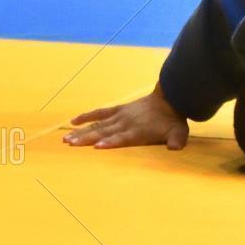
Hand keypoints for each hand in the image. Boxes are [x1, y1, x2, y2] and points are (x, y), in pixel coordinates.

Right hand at [64, 83, 187, 150]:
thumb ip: (176, 140)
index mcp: (138, 131)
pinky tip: (74, 121)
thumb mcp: (178, 132)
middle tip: (71, 144)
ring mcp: (120, 115)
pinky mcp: (118, 109)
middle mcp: (126, 123)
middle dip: (87, 138)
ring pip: (98, 124)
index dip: (110, 142)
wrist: (171, 97)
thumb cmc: (173, 120)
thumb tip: (176, 147)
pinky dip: (87, 116)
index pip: (122, 138)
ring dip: (82, 132)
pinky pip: (100, 112)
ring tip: (66, 138)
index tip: (97, 146)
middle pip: (104, 132)